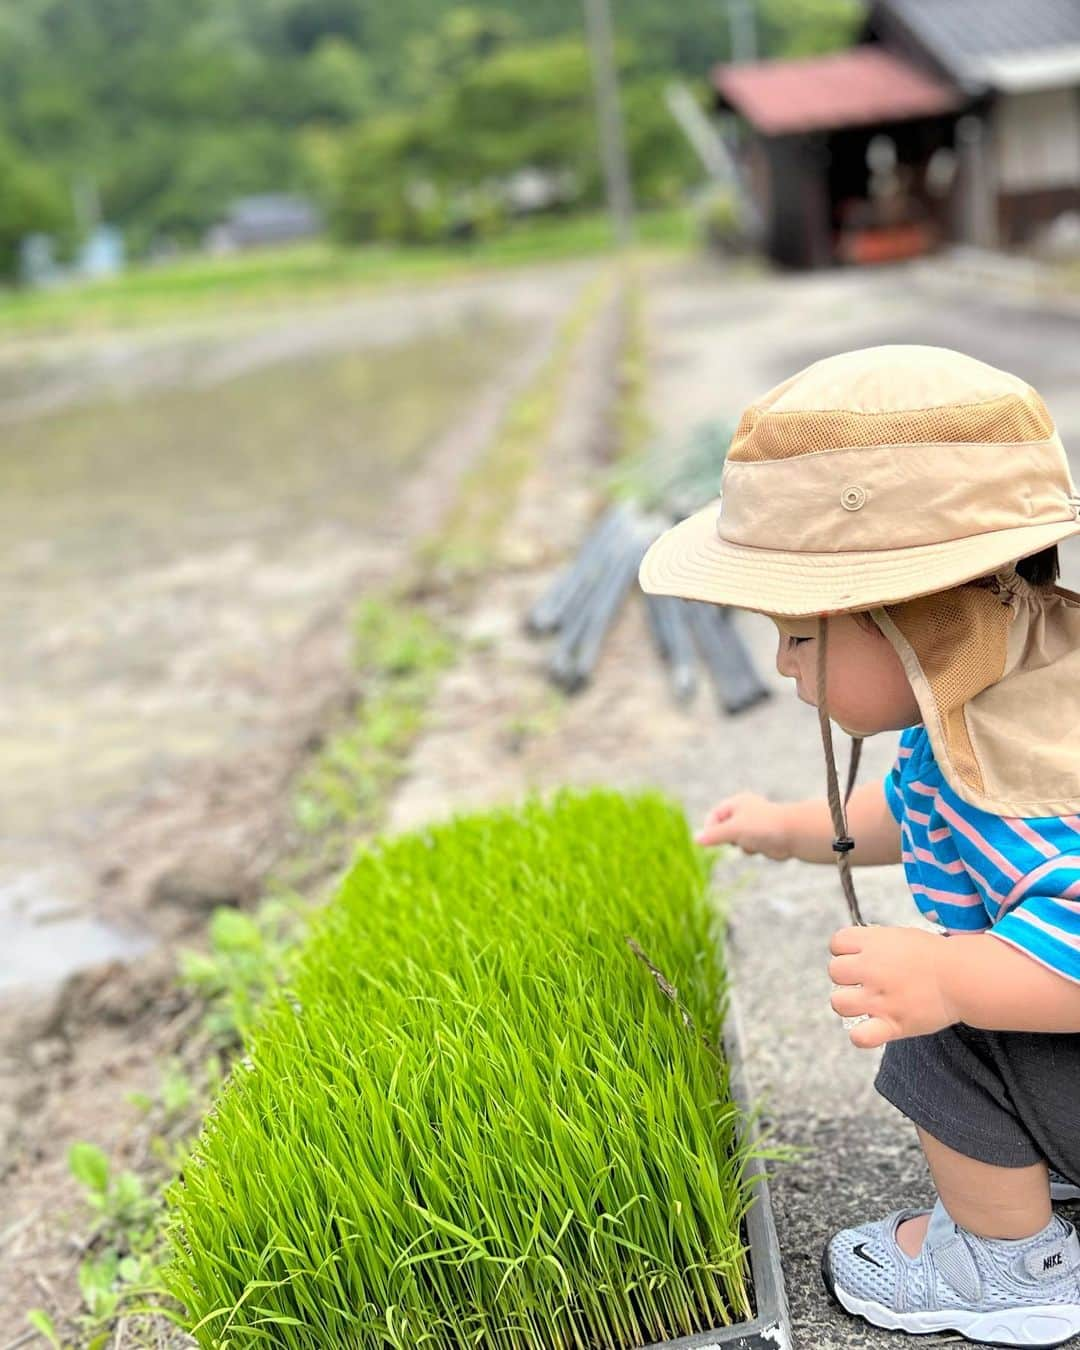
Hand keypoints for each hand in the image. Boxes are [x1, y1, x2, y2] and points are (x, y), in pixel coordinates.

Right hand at [695, 792, 791, 859]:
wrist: (793, 835)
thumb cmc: (762, 827)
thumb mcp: (734, 829)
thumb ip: (714, 835)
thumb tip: (695, 840)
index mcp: (736, 803)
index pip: (714, 816)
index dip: (710, 829)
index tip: (711, 840)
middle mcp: (744, 812)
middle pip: (723, 829)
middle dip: (728, 839)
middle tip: (736, 840)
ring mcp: (753, 826)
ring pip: (736, 841)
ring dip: (741, 845)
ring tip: (752, 842)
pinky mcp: (761, 838)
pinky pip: (748, 847)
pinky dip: (752, 849)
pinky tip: (761, 847)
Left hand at [828, 925, 959, 1048]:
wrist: (963, 977)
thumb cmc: (933, 956)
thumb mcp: (900, 936)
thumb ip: (873, 943)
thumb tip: (851, 951)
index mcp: (873, 943)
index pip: (837, 943)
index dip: (845, 951)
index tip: (860, 957)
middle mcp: (872, 968)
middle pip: (834, 971)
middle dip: (847, 976)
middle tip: (867, 981)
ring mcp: (880, 998)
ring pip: (838, 1002)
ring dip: (849, 1003)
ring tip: (867, 1003)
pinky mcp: (892, 1024)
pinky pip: (859, 1036)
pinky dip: (862, 1035)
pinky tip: (873, 1028)